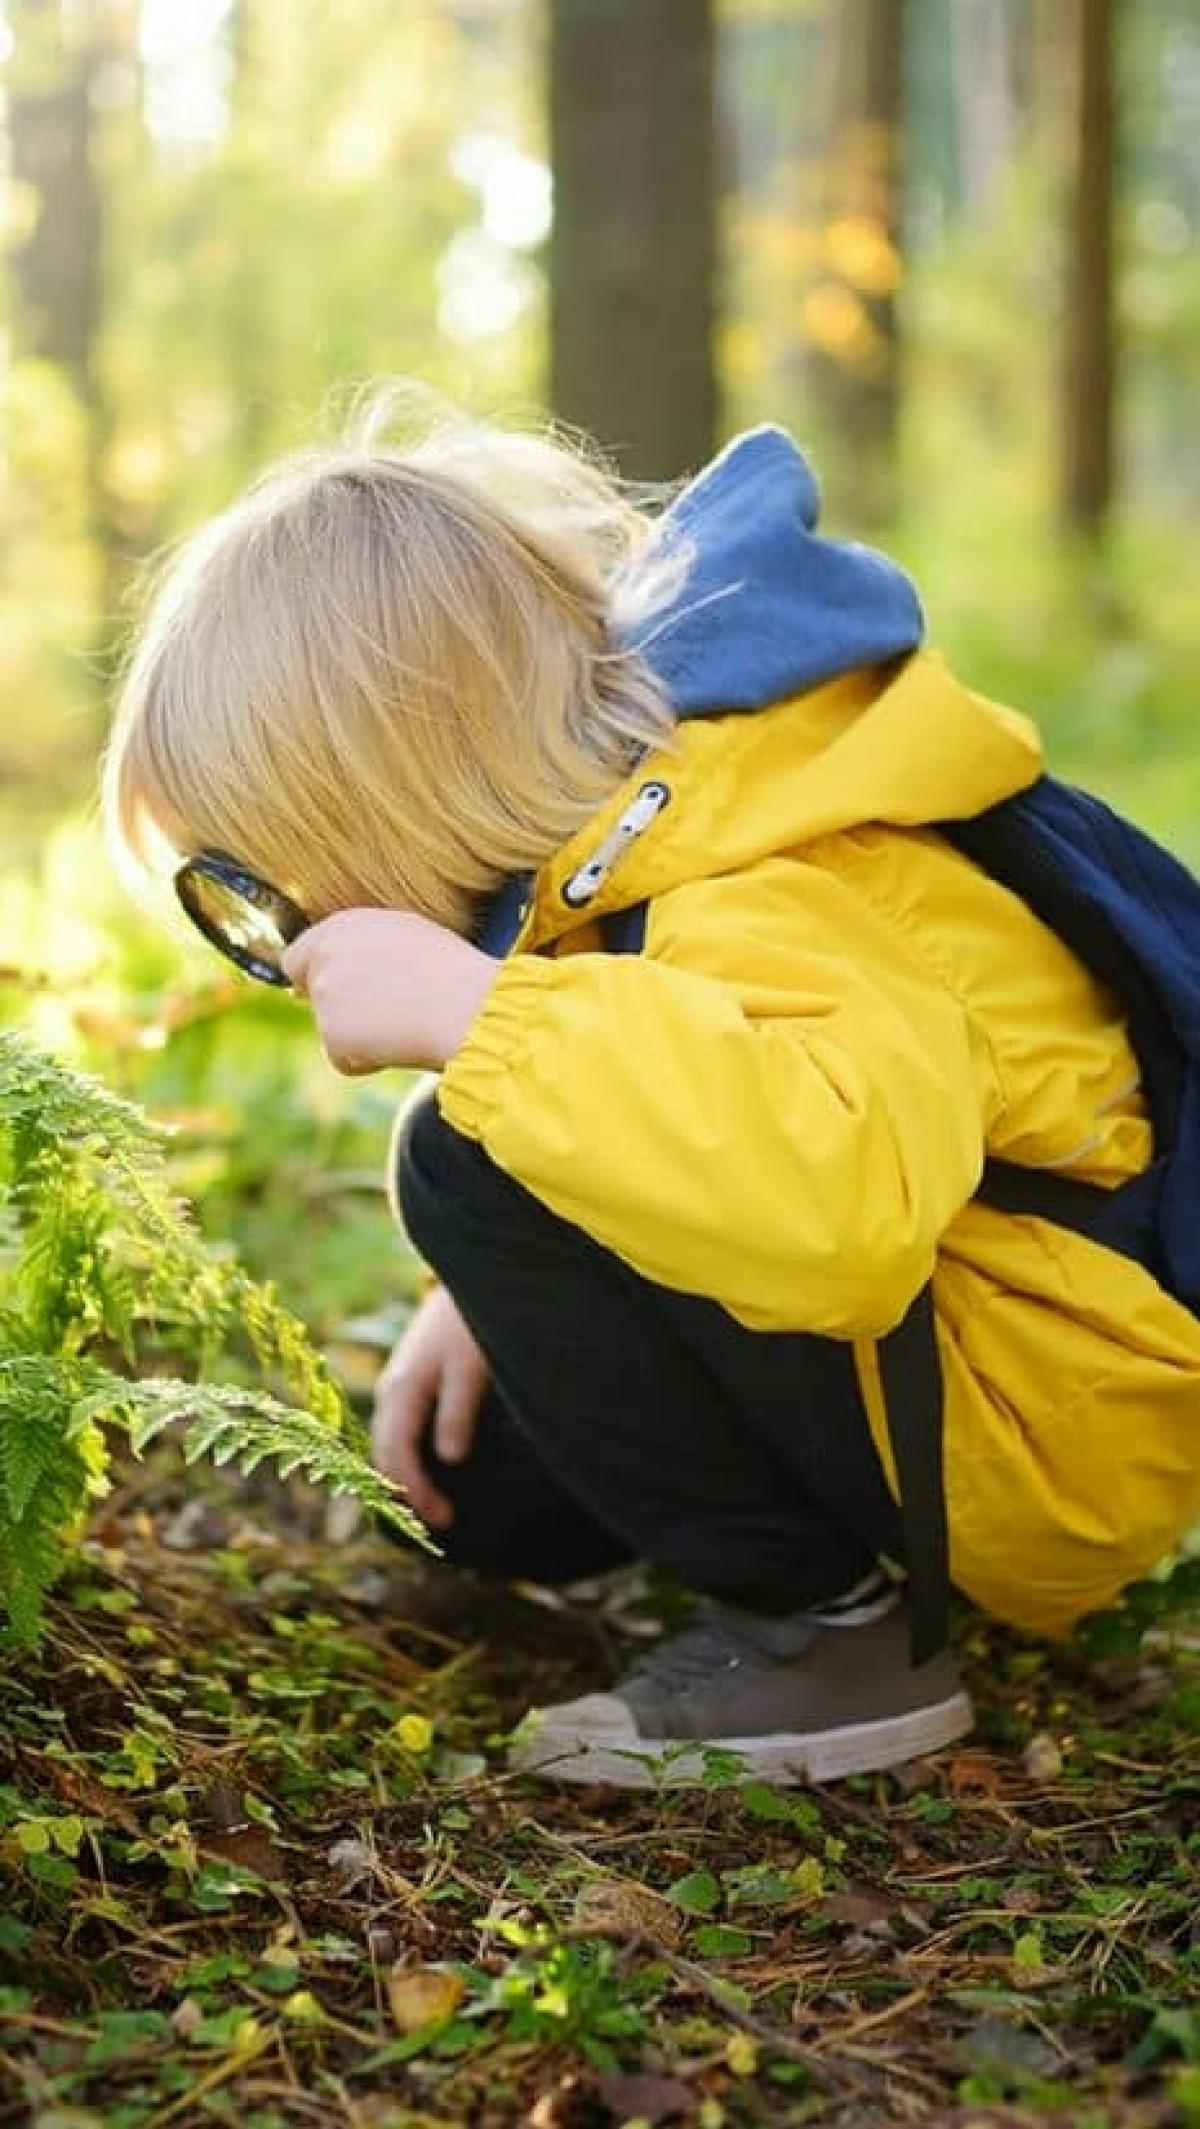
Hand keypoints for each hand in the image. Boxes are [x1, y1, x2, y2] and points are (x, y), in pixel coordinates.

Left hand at [281, 909, 497, 1074]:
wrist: (466, 1004)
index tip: (333, 993)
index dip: (312, 977)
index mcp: (343, 925)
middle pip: (312, 993)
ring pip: (332, 1029)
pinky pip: (343, 1059)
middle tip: (381, 1018)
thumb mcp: (404, 939)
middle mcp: (326, 956)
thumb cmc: (450, 971)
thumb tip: (326, 977)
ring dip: (359, 1036)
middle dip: (338, 1009)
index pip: (299, 955)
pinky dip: (366, 1060)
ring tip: (405, 1023)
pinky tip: (399, 1044)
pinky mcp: (332, 1034)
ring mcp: (325, 995)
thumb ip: (361, 950)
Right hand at [371, 1287, 489, 1527]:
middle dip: (406, 1492)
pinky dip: (407, 1455)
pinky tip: (428, 1469)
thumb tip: (450, 1459)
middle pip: (385, 1454)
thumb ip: (458, 1411)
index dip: (416, 1492)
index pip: (397, 1455)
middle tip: (444, 1521)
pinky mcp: (410, 1380)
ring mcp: (398, 1385)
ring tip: (433, 1506)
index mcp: (402, 1390)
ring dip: (405, 1476)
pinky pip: (399, 1429)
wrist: (471, 1277)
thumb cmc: (472, 1321)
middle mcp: (392, 1390)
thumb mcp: (471, 1367)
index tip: (443, 1519)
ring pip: (389, 1442)